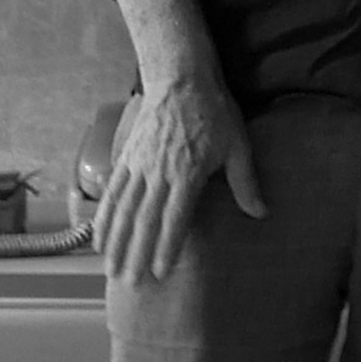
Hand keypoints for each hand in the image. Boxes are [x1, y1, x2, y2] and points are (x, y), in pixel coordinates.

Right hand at [97, 69, 265, 281]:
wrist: (181, 77)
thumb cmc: (214, 112)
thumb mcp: (238, 145)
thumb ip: (246, 182)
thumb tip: (261, 213)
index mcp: (187, 173)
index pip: (175, 218)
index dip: (167, 247)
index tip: (161, 273)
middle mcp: (158, 173)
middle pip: (144, 220)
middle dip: (137, 254)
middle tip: (131, 283)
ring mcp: (139, 165)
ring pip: (124, 210)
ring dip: (116, 242)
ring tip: (111, 270)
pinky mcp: (127, 157)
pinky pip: (113, 192)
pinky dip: (105, 217)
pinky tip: (99, 237)